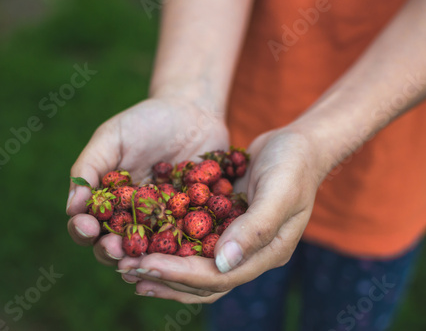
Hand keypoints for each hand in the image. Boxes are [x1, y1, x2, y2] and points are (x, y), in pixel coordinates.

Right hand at [66, 97, 228, 265]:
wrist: (193, 112)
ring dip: (145, 259)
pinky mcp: (194, 222)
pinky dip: (183, 251)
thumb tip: (72, 207)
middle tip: (113, 249)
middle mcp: (135, 219)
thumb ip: (90, 168)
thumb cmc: (146, 121)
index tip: (86, 225)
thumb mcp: (112, 137)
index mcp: (109, 202)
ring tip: (143, 258)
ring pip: (151, 252)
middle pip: (117, 246)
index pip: (89, 224)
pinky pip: (188, 241)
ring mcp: (165, 224)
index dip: (83, 229)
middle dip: (111, 251)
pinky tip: (180, 254)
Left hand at [117, 128, 325, 302]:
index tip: (146, 264)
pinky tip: (145, 240)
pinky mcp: (224, 224)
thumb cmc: (294, 165)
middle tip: (126, 270)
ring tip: (127, 265)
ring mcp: (236, 241)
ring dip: (162, 268)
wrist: (299, 145)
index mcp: (266, 253)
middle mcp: (249, 254)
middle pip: (202, 281)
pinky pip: (193, 243)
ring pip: (195, 268)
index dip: (181, 274)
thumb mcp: (280, 192)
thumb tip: (223, 263)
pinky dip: (169, 246)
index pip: (219, 277)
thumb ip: (255, 228)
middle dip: (164, 278)